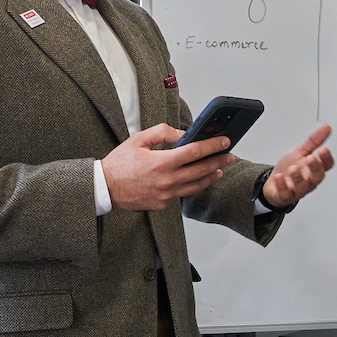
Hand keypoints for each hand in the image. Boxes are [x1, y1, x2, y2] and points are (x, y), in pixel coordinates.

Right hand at [101, 123, 235, 211]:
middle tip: (231, 155)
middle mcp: (167, 180)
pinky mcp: (163, 203)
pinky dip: (194, 185)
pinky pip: (183, 193)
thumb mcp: (138, 139)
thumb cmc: (119, 163)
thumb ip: (162, 133)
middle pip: (202, 170)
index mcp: (161, 162)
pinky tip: (199, 178)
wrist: (105, 188)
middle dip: (220, 161)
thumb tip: (183, 133)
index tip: (225, 141)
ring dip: (211, 176)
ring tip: (220, 169)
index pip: (195, 152)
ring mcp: (166, 194)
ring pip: (197, 185)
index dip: (213, 145)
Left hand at [257, 124, 334, 208]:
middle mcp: (309, 180)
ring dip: (298, 177)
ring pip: (302, 186)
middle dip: (315, 168)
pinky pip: (285, 193)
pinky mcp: (286, 196)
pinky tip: (279, 178)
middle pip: (317, 176)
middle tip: (311, 158)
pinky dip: (282, 186)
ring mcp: (298, 189)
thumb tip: (326, 127)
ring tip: (293, 168)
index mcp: (315, 168)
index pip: (326, 165)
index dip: (326, 158)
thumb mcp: (301, 151)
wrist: (274, 183)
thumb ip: (314, 141)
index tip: (323, 149)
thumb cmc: (290, 168)